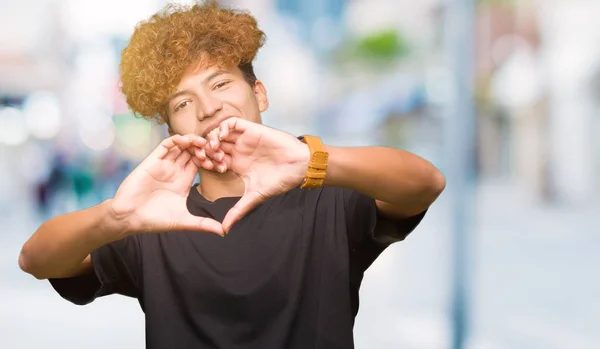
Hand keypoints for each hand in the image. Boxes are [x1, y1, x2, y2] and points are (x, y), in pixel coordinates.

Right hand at [110, 134, 224, 235]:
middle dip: (207, 149)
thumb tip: (224, 232)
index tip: (223, 163)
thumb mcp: (184, 221)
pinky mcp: (153, 160)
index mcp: (184, 181)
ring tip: (205, 144)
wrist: (129, 218)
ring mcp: (165, 164)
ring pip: (182, 145)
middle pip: (194, 152)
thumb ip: (203, 224)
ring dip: (194, 142)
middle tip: (217, 151)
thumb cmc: (155, 220)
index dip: (212, 161)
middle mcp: (175, 170)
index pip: (201, 164)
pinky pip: (166, 145)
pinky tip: (188, 141)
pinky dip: (178, 140)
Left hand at [206, 118, 308, 231]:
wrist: (298, 167)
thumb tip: (224, 230)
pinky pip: (231, 123)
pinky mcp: (251, 130)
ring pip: (219, 132)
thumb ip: (237, 210)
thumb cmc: (279, 181)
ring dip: (212, 137)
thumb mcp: (253, 197)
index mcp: (236, 164)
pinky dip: (223, 127)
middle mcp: (238, 151)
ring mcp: (244, 140)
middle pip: (213, 144)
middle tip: (206, 156)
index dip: (206, 162)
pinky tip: (222, 137)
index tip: (206, 168)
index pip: (213, 159)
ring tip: (213, 147)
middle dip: (206, 149)